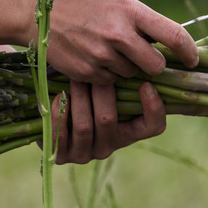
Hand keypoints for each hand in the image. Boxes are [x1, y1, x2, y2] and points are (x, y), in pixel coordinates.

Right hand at [45, 0, 198, 84]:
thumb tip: (173, 46)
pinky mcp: (87, 71)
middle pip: (156, 65)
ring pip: (132, 75)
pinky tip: (91, 56)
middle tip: (143, 57)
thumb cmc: (84, 5)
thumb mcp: (116, 3)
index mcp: (131, 10)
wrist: (37, 13)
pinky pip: (110, 81)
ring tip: (105, 48)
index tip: (192, 60)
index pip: (174, 35)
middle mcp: (119, 33)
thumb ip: (142, 23)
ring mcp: (102, 54)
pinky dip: (106, 74)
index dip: (188, 51)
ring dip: (126, 68)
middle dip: (154, 65)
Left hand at [50, 81, 165, 163]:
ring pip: (84, 126)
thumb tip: (139, 51)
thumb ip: (122, 81)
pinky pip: (60, 135)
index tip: (146, 84)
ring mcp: (84, 154)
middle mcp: (108, 147)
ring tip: (75, 78)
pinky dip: (60, 113)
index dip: (154, 109)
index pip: (153, 127)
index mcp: (127, 133)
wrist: (52, 119)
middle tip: (96, 70)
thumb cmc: (86, 96)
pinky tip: (59, 96)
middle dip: (101, 91)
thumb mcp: (107, 91)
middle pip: (108, 120)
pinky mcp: (62, 156)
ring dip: (79, 98)